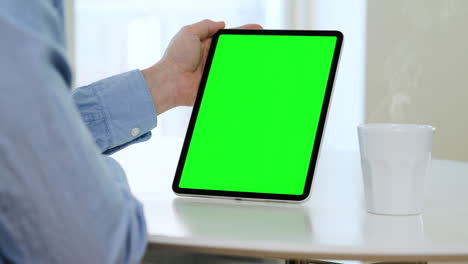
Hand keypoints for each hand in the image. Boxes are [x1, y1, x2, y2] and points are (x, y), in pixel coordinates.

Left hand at [142, 19, 261, 113]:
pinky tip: (254, 76)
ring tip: (262, 59)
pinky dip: (242, 80)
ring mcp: (214, 71)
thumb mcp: (188, 33)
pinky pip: (231, 81)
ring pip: (235, 66)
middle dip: (249, 47)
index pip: (228, 36)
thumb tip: (221, 24)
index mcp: (206, 44)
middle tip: (263, 44)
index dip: (243, 32)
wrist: (171, 82)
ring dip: (248, 63)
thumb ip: (205, 26)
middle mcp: (211, 57)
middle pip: (234, 51)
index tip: (257, 29)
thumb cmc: (176, 57)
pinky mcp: (215, 84)